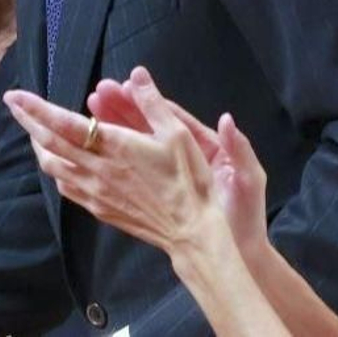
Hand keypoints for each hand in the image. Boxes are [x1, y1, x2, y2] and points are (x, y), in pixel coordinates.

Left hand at [3, 73, 225, 256]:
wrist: (191, 231)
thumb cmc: (188, 180)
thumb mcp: (178, 134)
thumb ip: (152, 102)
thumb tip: (137, 73)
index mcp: (114, 147)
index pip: (63, 123)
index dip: (36, 108)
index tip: (15, 95)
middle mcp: (97, 169)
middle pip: (49, 143)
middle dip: (27, 121)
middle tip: (13, 103)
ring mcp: (95, 191)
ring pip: (52, 166)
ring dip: (38, 145)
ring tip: (33, 129)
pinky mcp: (99, 208)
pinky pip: (66, 186)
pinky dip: (55, 168)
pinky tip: (58, 161)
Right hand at [88, 69, 269, 260]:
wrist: (237, 252)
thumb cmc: (245, 217)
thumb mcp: (248, 181)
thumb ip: (240, 150)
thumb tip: (226, 119)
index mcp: (205, 146)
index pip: (173, 118)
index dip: (150, 101)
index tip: (126, 86)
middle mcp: (184, 156)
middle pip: (150, 126)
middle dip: (123, 109)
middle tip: (97, 94)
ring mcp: (169, 174)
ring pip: (138, 146)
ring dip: (114, 129)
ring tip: (89, 114)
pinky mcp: (158, 191)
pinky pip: (134, 169)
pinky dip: (115, 157)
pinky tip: (95, 150)